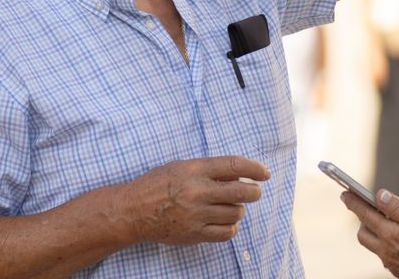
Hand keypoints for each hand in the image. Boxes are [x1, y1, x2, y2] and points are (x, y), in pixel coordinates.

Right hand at [118, 155, 269, 244]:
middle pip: (241, 192)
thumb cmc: (158, 184)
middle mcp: (197, 191)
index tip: (265, 173)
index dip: (254, 168)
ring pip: (235, 213)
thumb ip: (209, 169)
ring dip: (239, 210)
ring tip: (230, 207)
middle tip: (255, 192)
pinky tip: (226, 222)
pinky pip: (225, 233)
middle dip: (254, 192)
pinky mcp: (194, 234)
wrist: (133, 211)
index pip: (234, 165)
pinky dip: (231, 227)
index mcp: (194, 170)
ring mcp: (196, 214)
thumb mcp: (182, 167)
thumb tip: (238, 177)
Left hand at [342, 188, 398, 278]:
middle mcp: (385, 251)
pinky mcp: (398, 270)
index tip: (345, 193)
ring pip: (373, 246)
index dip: (353, 202)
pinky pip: (384, 255)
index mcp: (389, 235)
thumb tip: (379, 195)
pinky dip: (386, 245)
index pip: (364, 214)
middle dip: (362, 220)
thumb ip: (397, 207)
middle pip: (363, 233)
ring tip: (386, 223)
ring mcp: (390, 263)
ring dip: (374, 233)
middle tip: (368, 209)